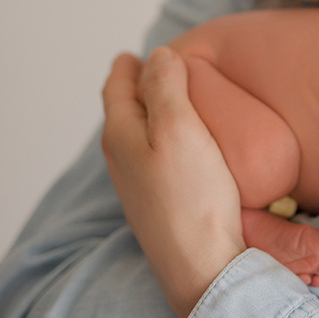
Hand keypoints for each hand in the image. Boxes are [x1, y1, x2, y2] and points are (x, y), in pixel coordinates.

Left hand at [101, 48, 245, 317]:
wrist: (202, 263)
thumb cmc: (191, 196)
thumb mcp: (180, 128)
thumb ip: (166, 86)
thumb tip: (158, 54)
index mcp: (121, 134)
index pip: (117, 89)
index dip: (125, 67)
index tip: (131, 54)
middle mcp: (122, 159)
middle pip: (123, 112)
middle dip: (134, 88)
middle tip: (149, 71)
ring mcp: (138, 184)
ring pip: (137, 136)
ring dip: (148, 114)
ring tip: (165, 102)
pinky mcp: (159, 202)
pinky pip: (153, 157)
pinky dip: (161, 139)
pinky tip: (179, 145)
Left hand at [241, 208, 318, 286]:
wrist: (260, 235)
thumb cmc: (287, 232)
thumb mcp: (310, 234)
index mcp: (317, 252)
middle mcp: (308, 263)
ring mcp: (297, 270)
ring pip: (312, 279)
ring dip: (318, 280)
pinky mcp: (286, 276)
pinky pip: (297, 282)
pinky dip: (302, 282)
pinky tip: (305, 278)